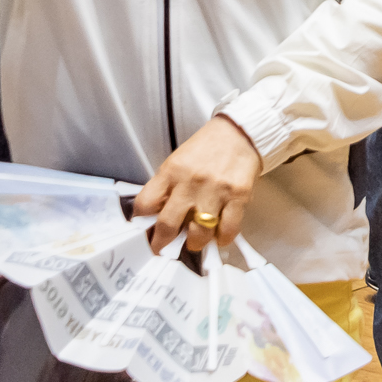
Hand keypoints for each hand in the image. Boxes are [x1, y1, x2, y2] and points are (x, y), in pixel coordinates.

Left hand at [134, 114, 260, 252]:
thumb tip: (158, 217)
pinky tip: (219, 236)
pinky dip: (222, 238)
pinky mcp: (238, 196)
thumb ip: (166, 187)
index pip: (145, 204)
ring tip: (196, 241)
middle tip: (163, 249)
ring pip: (199, 233)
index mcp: (171, 172)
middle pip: (167, 225)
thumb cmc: (206, 149)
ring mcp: (215, 190)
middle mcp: (190, 182)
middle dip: (162, 244)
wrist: (239, 132)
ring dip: (196, 243)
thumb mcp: (177, 163)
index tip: (145, 230)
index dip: (142, 221)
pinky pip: (228, 228)